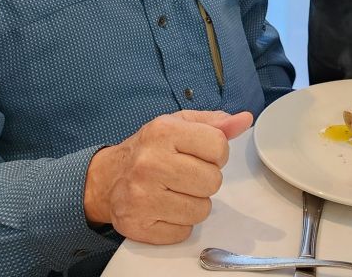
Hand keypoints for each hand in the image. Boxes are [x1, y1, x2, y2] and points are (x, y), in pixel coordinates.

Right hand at [83, 110, 252, 243]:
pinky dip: (179, 223)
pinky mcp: (137, 225)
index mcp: (163, 131)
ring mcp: (141, 197)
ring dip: (194, 203)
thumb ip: (215, 123)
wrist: (107, 178)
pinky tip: (164, 208)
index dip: (217, 154)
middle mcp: (150, 163)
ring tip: (175, 191)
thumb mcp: (179, 125)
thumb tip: (245, 119)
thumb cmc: (150, 149)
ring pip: (201, 210)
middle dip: (205, 179)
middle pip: (213, 181)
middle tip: (186, 174)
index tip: (202, 155)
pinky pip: (183, 232)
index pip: (219, 146)